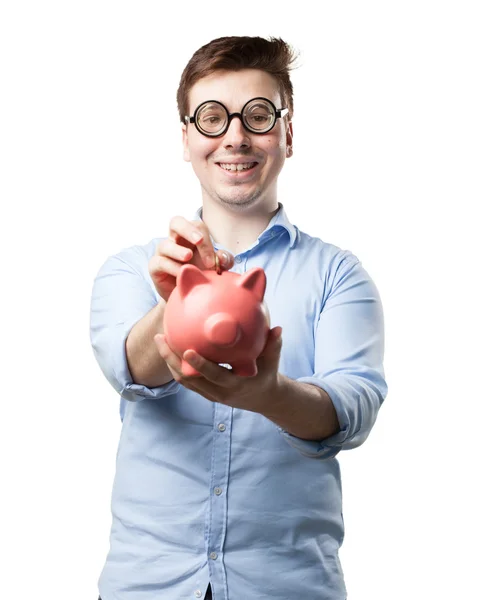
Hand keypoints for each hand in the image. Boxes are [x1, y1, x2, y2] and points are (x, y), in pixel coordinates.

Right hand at [149, 216, 233, 301]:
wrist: (187, 296)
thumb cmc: (201, 276)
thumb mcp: (216, 268)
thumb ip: (223, 261)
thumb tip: (222, 256)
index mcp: (191, 235)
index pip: (197, 227)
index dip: (206, 240)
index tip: (212, 260)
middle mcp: (175, 240)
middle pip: (176, 222)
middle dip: (188, 229)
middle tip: (199, 240)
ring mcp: (163, 252)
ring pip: (165, 244)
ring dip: (178, 250)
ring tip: (188, 257)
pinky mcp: (155, 267)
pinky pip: (160, 262)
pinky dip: (172, 267)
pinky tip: (181, 273)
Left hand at [153, 326, 283, 412]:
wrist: (263, 398)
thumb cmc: (267, 374)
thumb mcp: (272, 362)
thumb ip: (273, 345)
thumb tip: (277, 328)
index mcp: (235, 385)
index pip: (214, 376)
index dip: (200, 365)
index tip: (187, 350)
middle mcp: (219, 392)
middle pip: (189, 378)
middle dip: (171, 359)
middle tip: (161, 337)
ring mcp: (209, 394)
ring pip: (183, 379)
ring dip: (168, 360)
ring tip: (160, 338)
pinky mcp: (204, 392)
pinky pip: (185, 379)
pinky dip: (174, 364)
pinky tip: (169, 345)